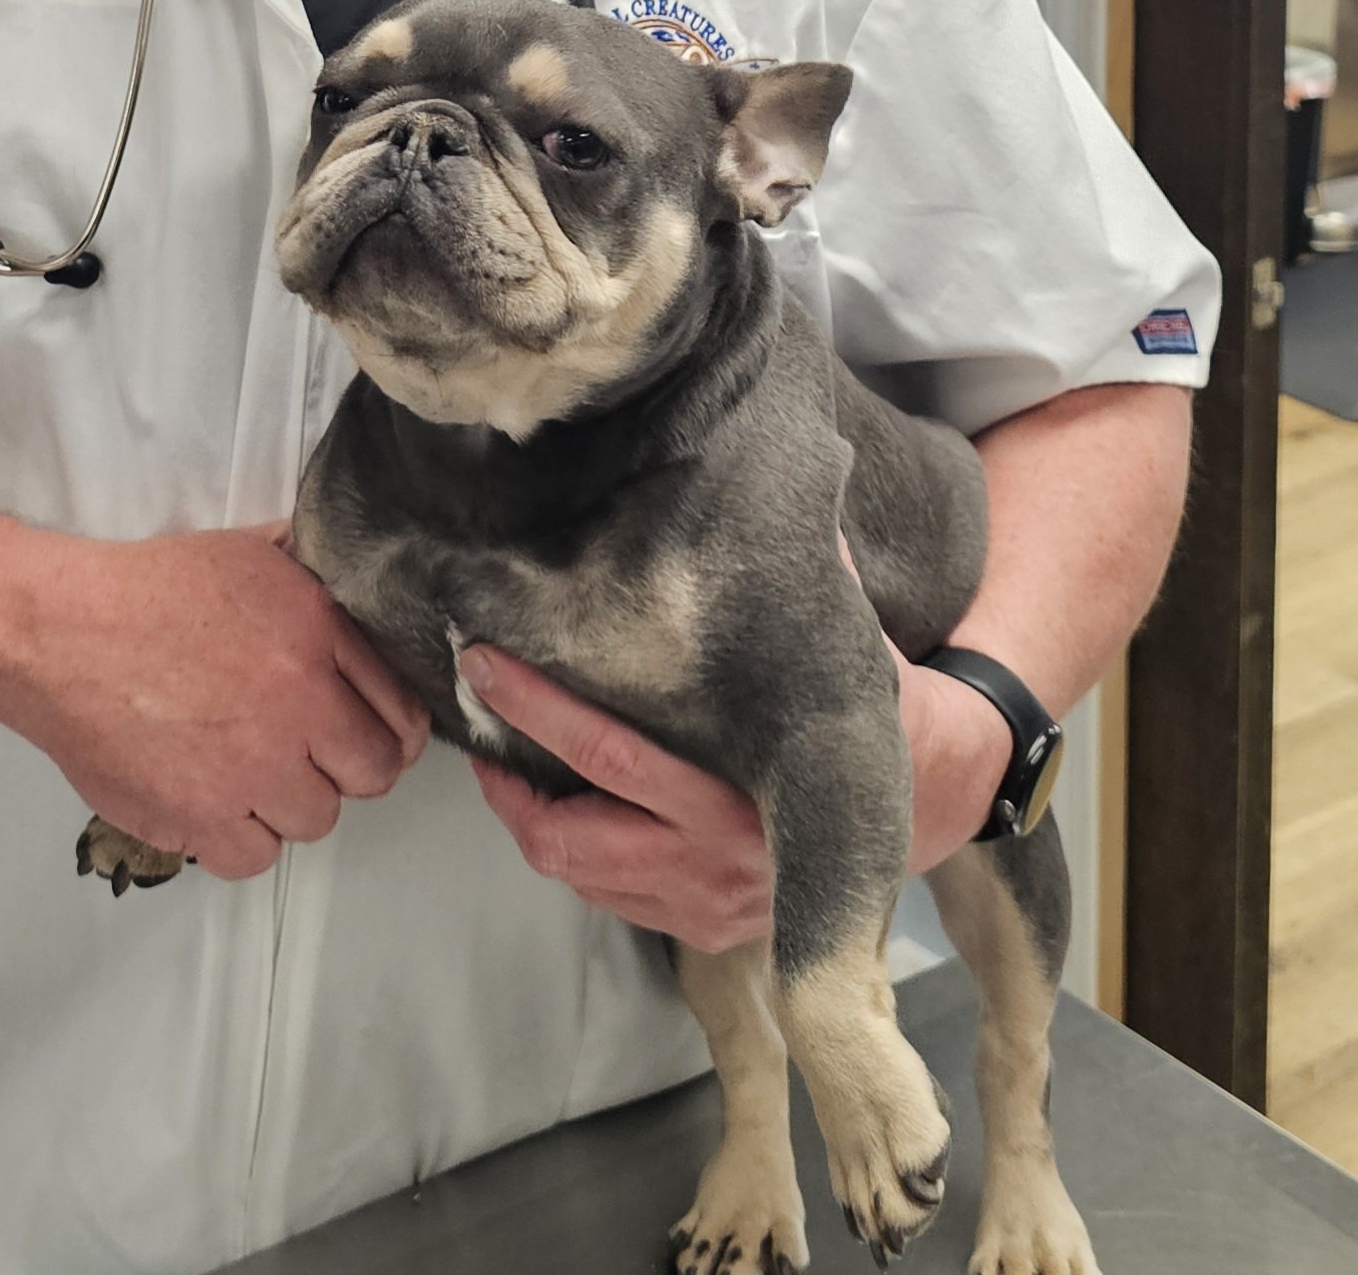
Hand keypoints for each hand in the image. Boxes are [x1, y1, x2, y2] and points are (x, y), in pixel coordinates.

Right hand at [0, 522, 430, 881]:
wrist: (59, 632)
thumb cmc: (147, 590)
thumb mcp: (249, 554)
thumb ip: (313, 573)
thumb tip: (357, 584)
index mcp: (317, 635)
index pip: (401, 712)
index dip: (388, 728)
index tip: (367, 732)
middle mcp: (296, 705)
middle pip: (370, 775)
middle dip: (346, 766)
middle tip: (308, 751)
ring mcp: (249, 768)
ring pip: (315, 820)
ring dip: (289, 801)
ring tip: (249, 768)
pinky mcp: (197, 818)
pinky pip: (254, 857)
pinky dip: (240, 838)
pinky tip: (218, 801)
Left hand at [461, 635, 1013, 946]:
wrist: (948, 804)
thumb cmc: (888, 716)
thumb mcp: (857, 650)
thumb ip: (813, 582)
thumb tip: (779, 495)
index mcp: (739, 799)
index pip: (610, 756)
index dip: (535, 710)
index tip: (482, 663)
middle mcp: (716, 863)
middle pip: (574, 836)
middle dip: (509, 787)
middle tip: (476, 722)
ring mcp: (709, 905)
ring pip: (584, 877)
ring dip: (533, 827)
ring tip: (503, 767)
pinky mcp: (710, 928)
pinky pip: (615, 903)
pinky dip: (576, 861)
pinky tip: (559, 811)